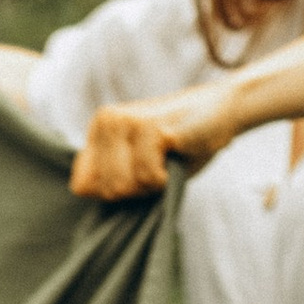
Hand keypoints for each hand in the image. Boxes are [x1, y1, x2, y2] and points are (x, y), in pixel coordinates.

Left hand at [70, 78, 243, 199]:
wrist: (222, 111)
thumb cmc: (180, 145)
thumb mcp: (136, 165)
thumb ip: (108, 177)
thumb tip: (80, 190)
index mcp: (98, 129)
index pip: (81, 184)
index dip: (111, 192)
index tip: (136, 175)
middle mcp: (106, 121)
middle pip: (106, 190)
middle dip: (135, 190)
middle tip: (157, 166)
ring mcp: (125, 121)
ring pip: (122, 186)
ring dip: (151, 184)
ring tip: (166, 159)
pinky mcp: (149, 127)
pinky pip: (147, 177)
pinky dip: (166, 178)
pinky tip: (176, 154)